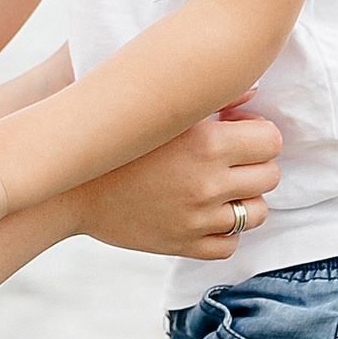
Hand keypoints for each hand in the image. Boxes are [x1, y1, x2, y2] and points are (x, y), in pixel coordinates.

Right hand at [65, 110, 281, 260]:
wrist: (66, 187)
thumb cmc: (111, 138)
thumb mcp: (157, 108)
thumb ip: (210, 96)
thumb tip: (255, 93)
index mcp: (205, 142)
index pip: (271, 140)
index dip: (257, 132)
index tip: (234, 129)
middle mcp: (206, 182)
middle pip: (270, 176)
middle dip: (254, 163)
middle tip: (226, 157)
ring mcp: (196, 218)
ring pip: (257, 214)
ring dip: (244, 199)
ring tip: (218, 186)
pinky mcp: (183, 245)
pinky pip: (229, 244)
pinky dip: (223, 230)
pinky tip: (202, 212)